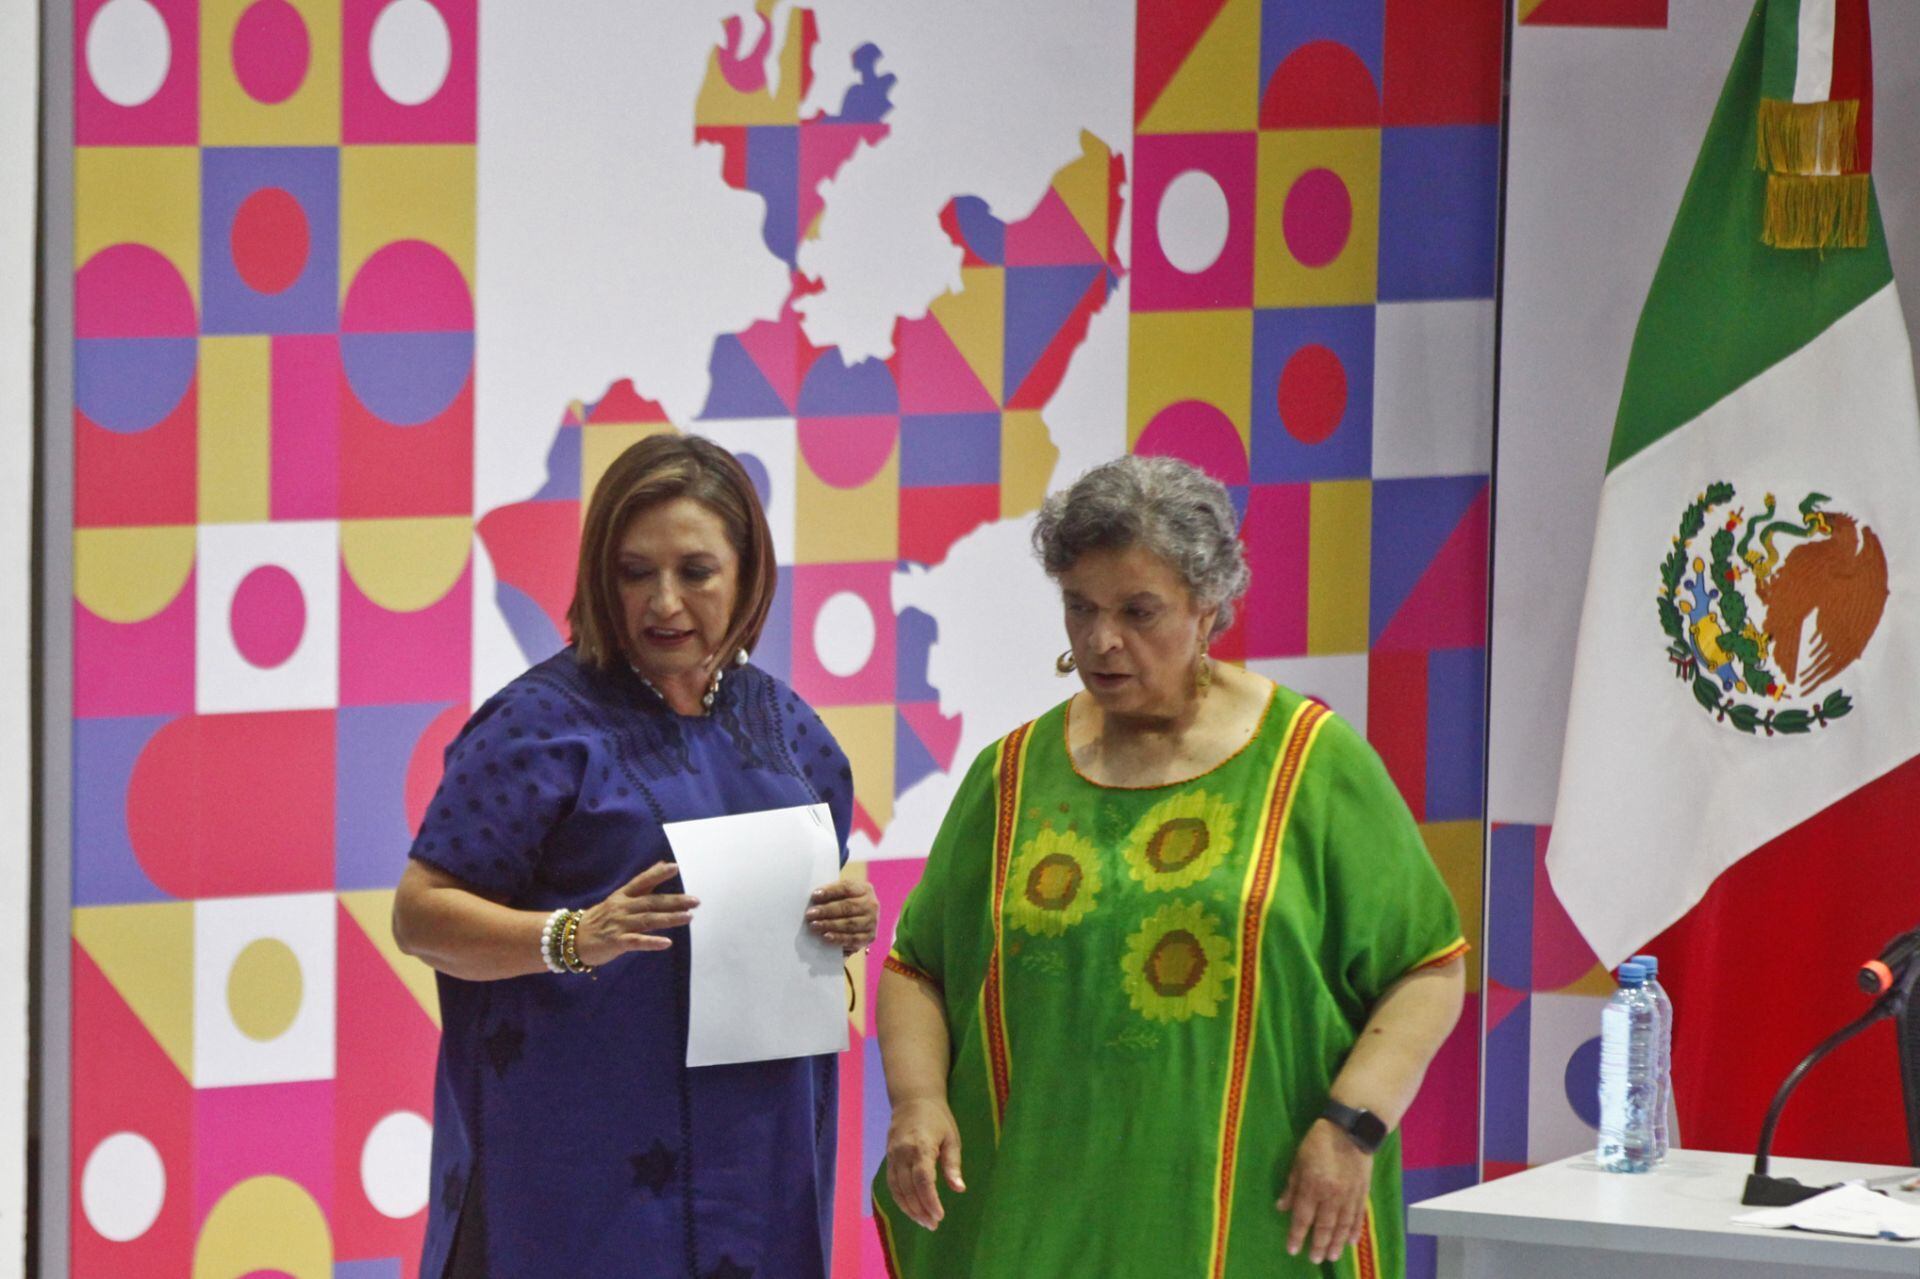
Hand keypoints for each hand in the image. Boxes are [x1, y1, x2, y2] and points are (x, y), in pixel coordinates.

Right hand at [573, 862, 699, 967]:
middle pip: (651, 902)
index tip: (675, 867)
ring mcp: (619, 924)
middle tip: (695, 901)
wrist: (572, 939)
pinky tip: (666, 943)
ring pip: (647, 920)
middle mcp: (622, 907)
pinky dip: (651, 942)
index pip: (641, 881)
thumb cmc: (601, 918)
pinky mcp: (616, 942)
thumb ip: (642, 885)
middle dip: (674, 901)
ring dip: (669, 919)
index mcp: (622, 896)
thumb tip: (662, 864)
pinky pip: (636, 941)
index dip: (657, 874)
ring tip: (688, 917)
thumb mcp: (619, 899)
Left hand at [805, 878, 877, 953]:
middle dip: (827, 910)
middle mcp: (871, 905)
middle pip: (848, 907)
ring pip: (850, 923)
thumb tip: (814, 899)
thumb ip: (831, 894)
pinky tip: (826, 936)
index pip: (846, 888)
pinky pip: (853, 939)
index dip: (830, 891)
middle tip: (810, 914)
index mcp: (865, 889)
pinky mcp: (869, 936)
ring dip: (830, 925)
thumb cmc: (847, 902)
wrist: (862, 917)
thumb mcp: (843, 893)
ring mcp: (872, 921)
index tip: (814, 895)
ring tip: (815, 925)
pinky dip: (839, 938)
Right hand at [884, 1097, 963, 1230]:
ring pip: (897, 1189)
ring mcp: (893, 1155)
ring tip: (924, 1222)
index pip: (923, 1179)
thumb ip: (953, 1164)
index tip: (939, 1216)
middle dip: (921, 1209)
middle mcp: (903, 1152)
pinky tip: (911, 1209)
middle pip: (909, 1188)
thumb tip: (959, 1189)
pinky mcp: (888, 1158)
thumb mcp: (951, 1138)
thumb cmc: (937, 1118)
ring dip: (909, 1209)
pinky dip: (900, 1199)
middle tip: (933, 1225)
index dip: (930, 1200)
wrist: (912, 1098)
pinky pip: (891, 1184)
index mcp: (921, 1145)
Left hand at [1276, 1117, 1373, 1264]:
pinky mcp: (1362, 1192)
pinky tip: (1352, 1242)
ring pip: (1343, 1225)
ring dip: (1337, 1243)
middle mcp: (1332, 1195)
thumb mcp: (1298, 1161)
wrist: (1350, 1130)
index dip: (1297, 1235)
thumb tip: (1281, 1208)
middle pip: (1325, 1226)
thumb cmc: (1318, 1142)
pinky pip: (1358, 1216)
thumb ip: (1291, 1187)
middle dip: (1319, 1245)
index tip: (1292, 1250)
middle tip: (1315, 1259)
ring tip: (1332, 1256)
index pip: (1303, 1217)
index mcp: (1313, 1186)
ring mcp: (1349, 1195)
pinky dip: (1355, 1230)